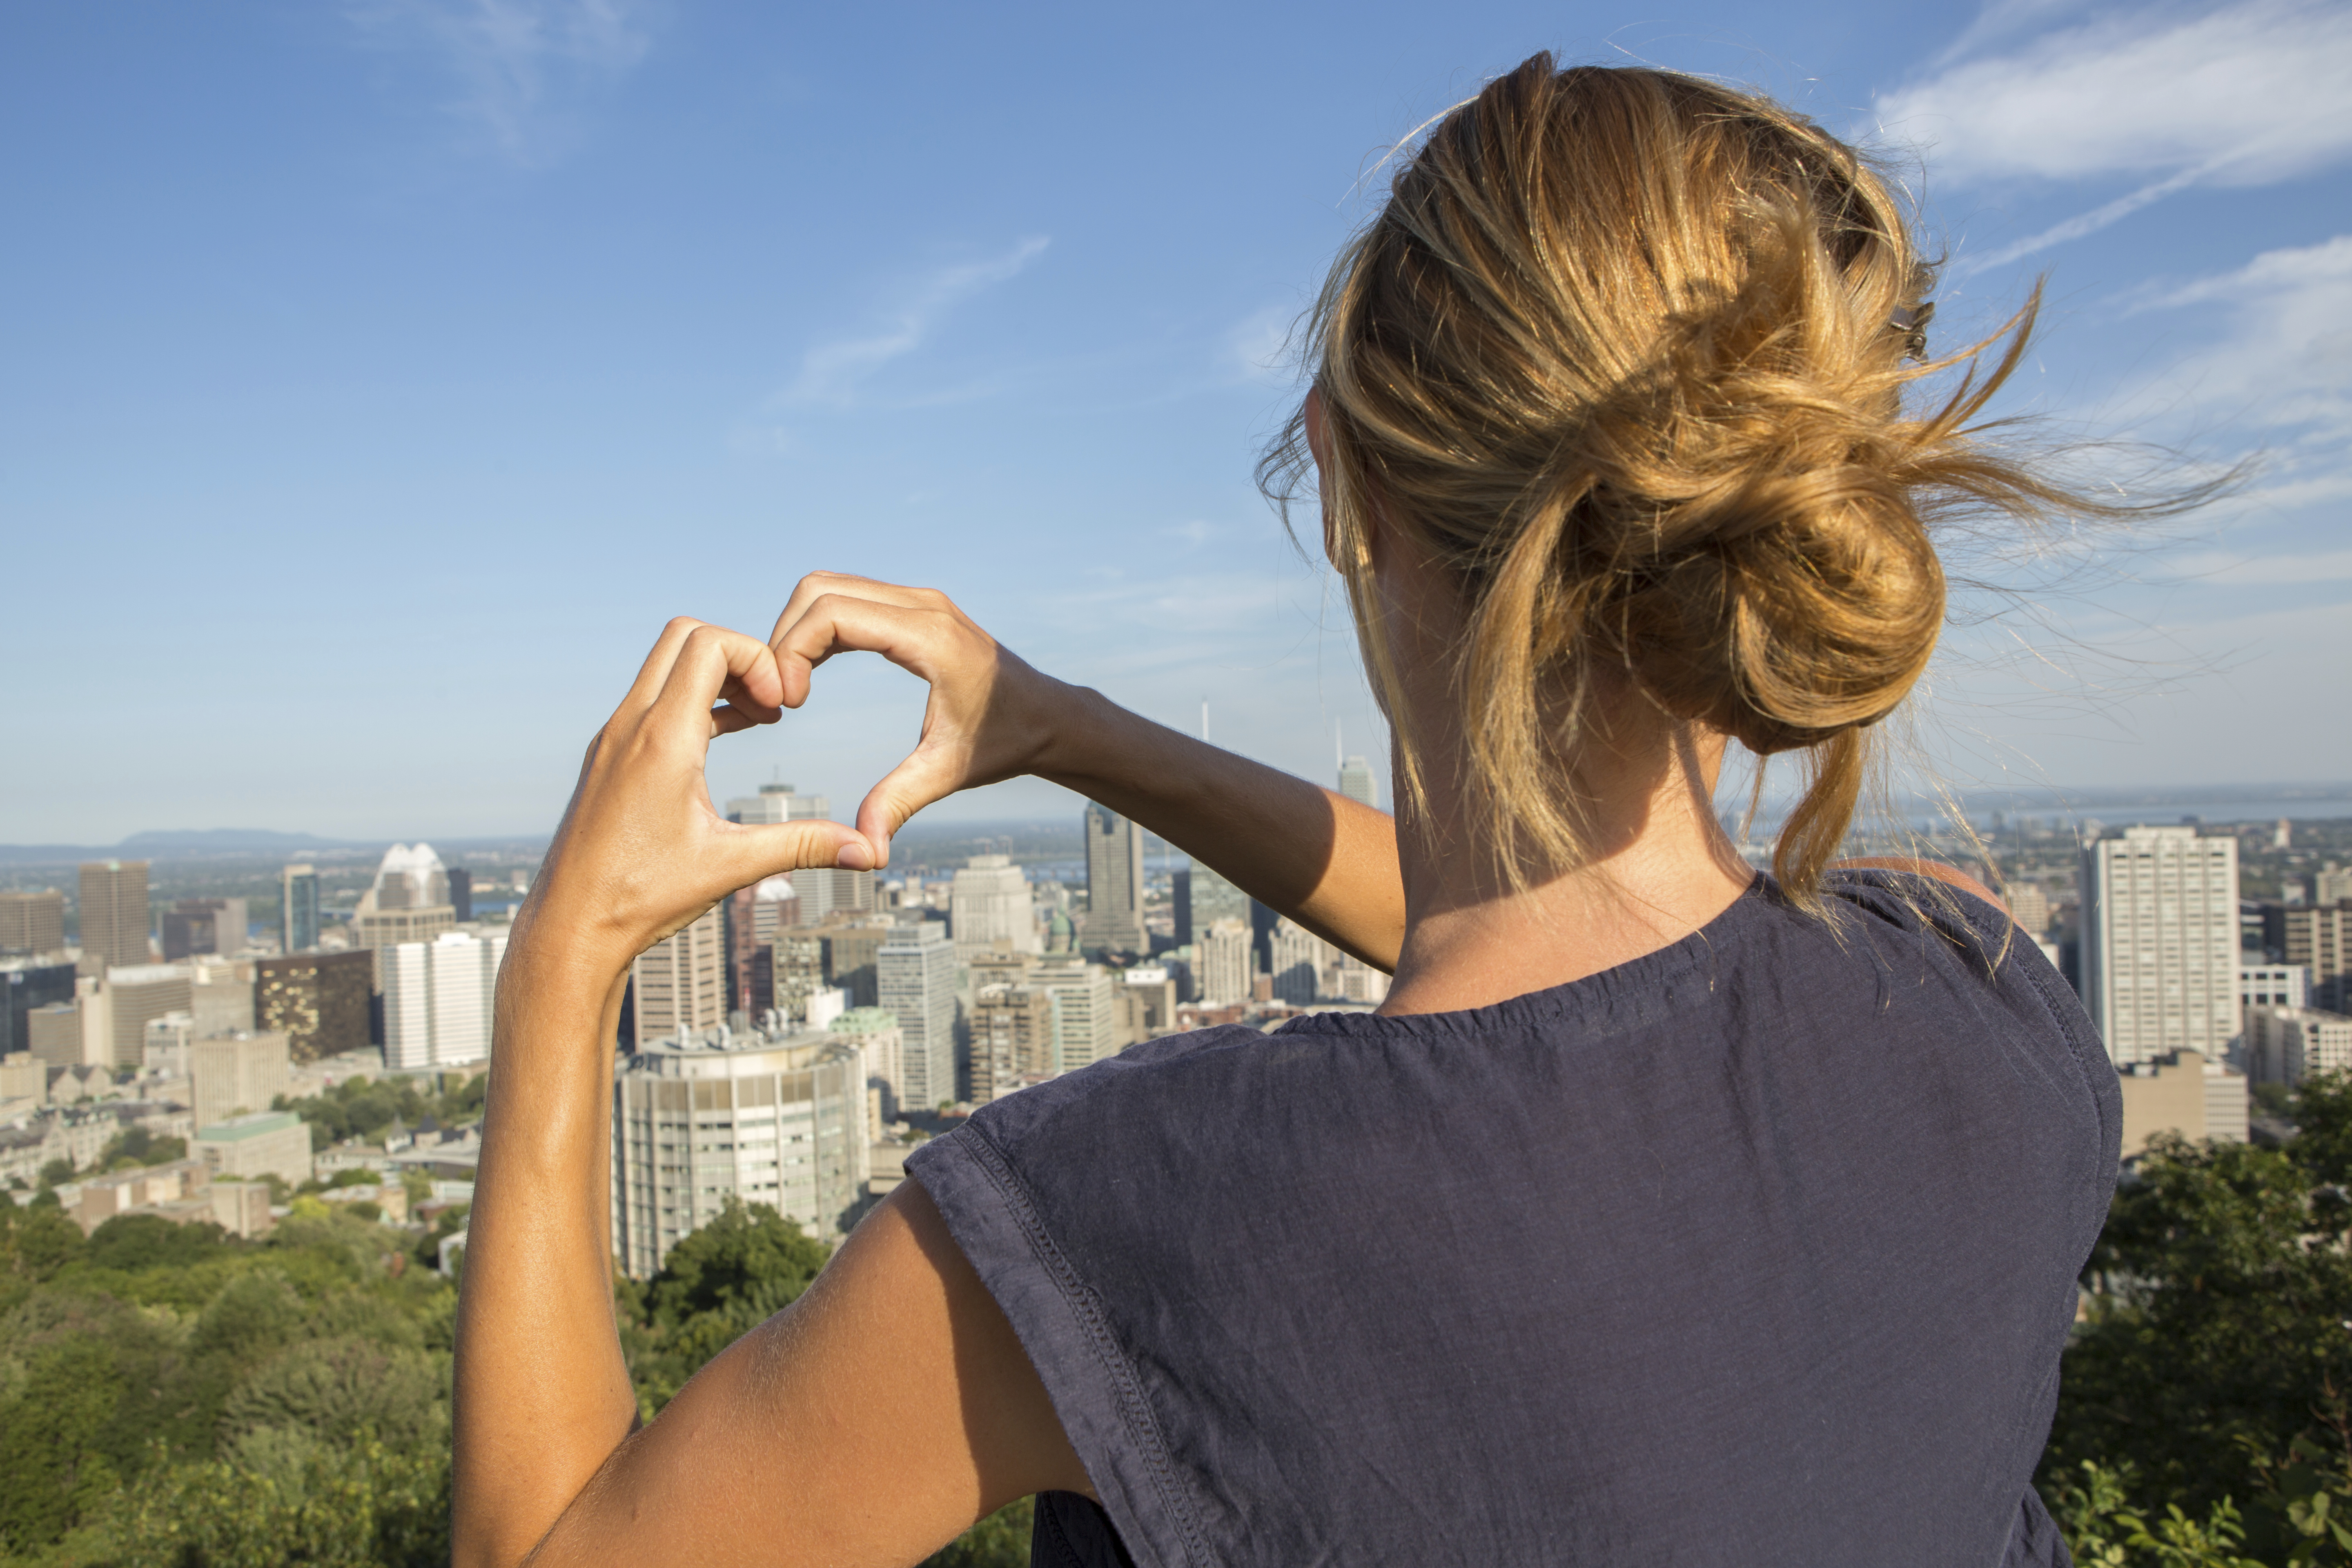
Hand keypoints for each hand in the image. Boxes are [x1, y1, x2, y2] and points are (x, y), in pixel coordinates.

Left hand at [514, 617, 873, 979]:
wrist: (568, 927)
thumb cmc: (639, 898)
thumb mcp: (731, 866)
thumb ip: (802, 846)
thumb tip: (868, 852)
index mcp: (662, 740)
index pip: (710, 643)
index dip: (758, 658)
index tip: (782, 708)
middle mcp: (630, 726)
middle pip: (685, 635)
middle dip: (740, 655)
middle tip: (773, 705)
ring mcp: (614, 738)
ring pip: (666, 665)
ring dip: (717, 677)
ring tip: (760, 719)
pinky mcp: (609, 755)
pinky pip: (654, 698)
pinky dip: (694, 699)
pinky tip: (727, 735)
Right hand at [768, 573, 1078, 866]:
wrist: (1049, 717)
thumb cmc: (1004, 741)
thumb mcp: (948, 772)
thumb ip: (899, 802)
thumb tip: (865, 851)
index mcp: (928, 637)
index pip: (831, 614)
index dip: (792, 652)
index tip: (789, 704)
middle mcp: (923, 605)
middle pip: (820, 590)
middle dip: (785, 637)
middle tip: (781, 697)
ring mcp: (920, 601)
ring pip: (831, 588)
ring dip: (800, 630)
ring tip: (792, 687)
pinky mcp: (916, 608)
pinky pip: (851, 598)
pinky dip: (821, 627)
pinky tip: (813, 672)